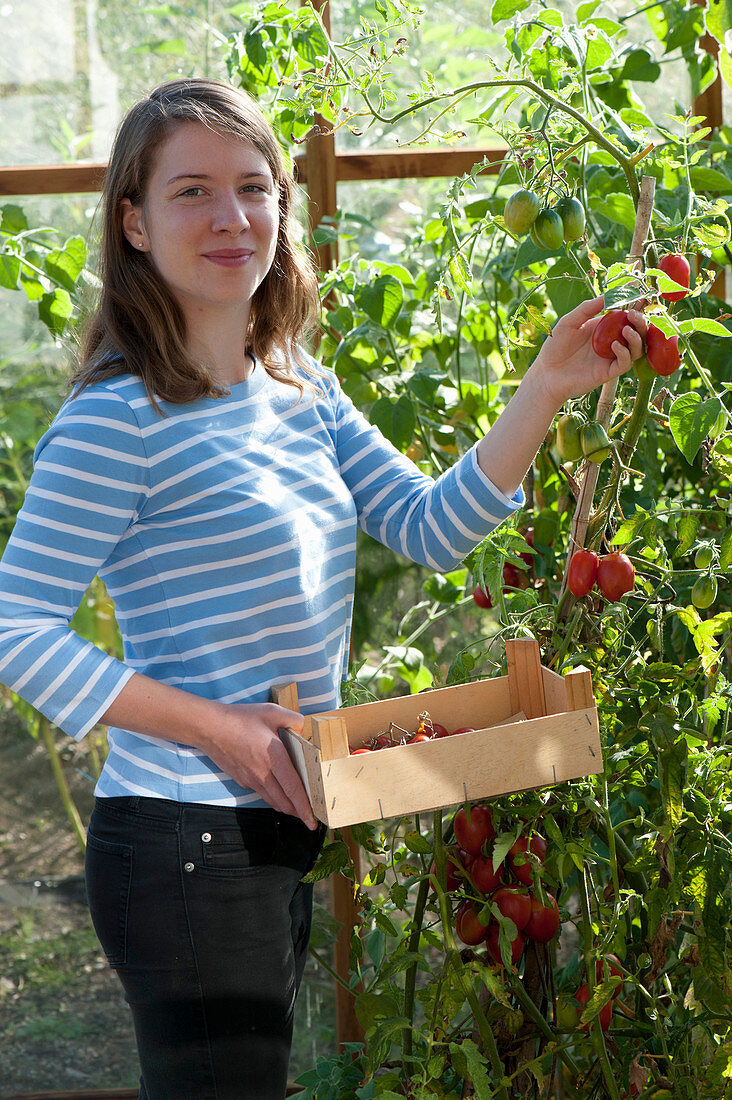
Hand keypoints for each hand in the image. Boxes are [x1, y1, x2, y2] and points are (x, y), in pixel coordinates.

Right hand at [203, 702, 318, 829]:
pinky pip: (262, 793)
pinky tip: (278, 792)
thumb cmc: (239, 719)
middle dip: (299, 813)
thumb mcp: (271, 711)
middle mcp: (263, 773)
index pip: (293, 788)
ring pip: (273, 801)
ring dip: (287, 807)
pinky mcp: (243, 780)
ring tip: (298, 809)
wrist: (209, 728)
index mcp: (274, 756)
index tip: (313, 820)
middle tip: (311, 817)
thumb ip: (294, 719)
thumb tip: (304, 730)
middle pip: (285, 802)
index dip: (305, 806)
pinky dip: (273, 797)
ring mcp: (251, 779)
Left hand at [529, 295, 646, 410]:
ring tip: (626, 330)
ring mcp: (610, 358)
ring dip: (636, 338)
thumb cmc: (554, 347)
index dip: (635, 307)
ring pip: (636, 349)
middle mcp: (610, 342)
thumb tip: (607, 295)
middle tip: (634, 315)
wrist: (546, 374)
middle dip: (640, 322)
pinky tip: (614, 345)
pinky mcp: (608, 373)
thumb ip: (587, 308)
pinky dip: (624, 353)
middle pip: (636, 332)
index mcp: (603, 328)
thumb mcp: (569, 322)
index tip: (640, 295)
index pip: (625, 317)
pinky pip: (624, 363)